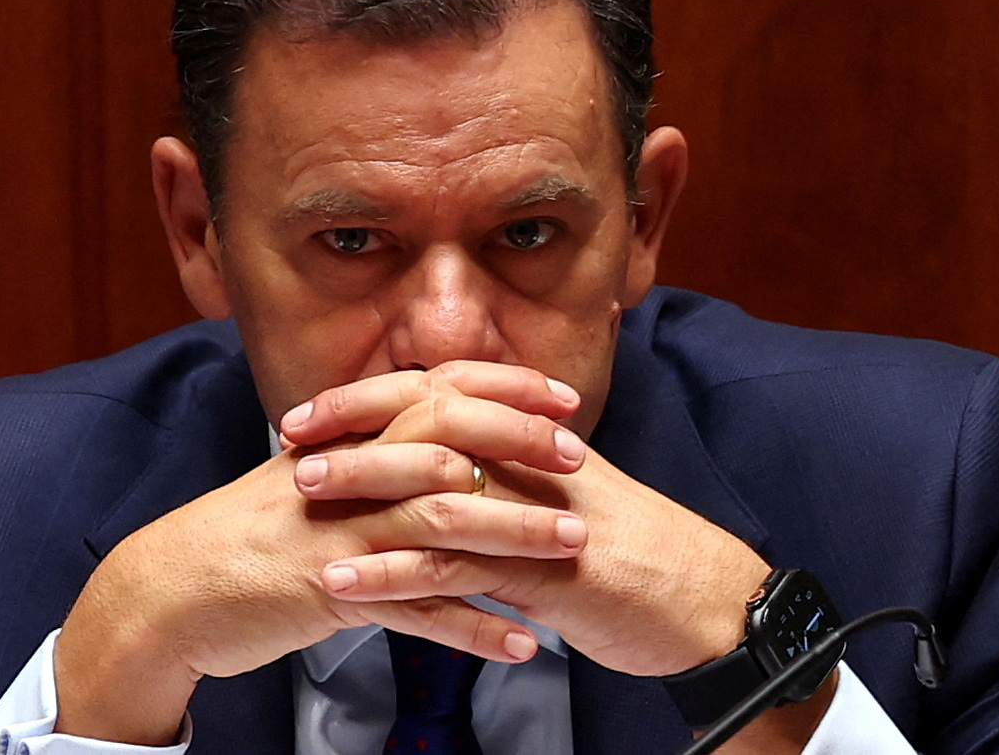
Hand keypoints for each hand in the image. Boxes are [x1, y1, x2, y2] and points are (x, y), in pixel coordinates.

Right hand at [52, 363, 586, 744]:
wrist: (172, 588)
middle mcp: (348, 470)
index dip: (503, 386)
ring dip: (515, 533)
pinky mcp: (331, 590)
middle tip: (581, 460)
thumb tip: (443, 443)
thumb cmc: (251, 533)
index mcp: (348, 435)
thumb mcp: (316, 476)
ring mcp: (340, 529)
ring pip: (442, 521)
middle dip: (521, 446)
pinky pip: (416, 610)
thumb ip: (376, 454)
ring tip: (574, 546)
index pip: (437, 389)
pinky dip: (473, 629)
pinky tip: (522, 643)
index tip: (561, 396)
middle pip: (448, 441)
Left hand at [286, 374, 766, 675]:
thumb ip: (518, 474)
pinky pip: (453, 567)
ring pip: (432, 489)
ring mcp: (536, 513)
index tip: (320, 406)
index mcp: (538, 438)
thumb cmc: (641, 557)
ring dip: (361, 490)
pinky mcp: (540, 571)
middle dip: (355, 426)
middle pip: (429, 423)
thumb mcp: (572, 498)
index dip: (377, 396)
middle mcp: (534, 461)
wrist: (708, 605)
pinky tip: (344, 582)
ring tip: (300, 497)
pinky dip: (392, 573)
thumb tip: (460, 462)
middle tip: (290, 435)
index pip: (445, 394)